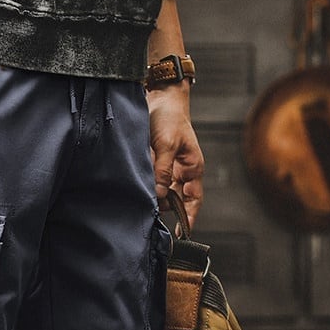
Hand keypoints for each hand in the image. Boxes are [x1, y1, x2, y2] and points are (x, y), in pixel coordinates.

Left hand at [147, 83, 204, 228]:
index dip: (189, 217)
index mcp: (192, 168)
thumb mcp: (167, 144)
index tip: (181, 233)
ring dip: (153, 199)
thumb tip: (160, 194)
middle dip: (165, 210)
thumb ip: (163, 170)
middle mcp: (180, 171)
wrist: (158, 97)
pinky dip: (145, 188)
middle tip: (151, 220)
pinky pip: (150, 182)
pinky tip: (136, 192)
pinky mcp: (153, 163)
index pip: (193, 200)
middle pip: (174, 200)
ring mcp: (167, 168)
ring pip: (161, 193)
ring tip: (141, 206)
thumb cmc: (169, 117)